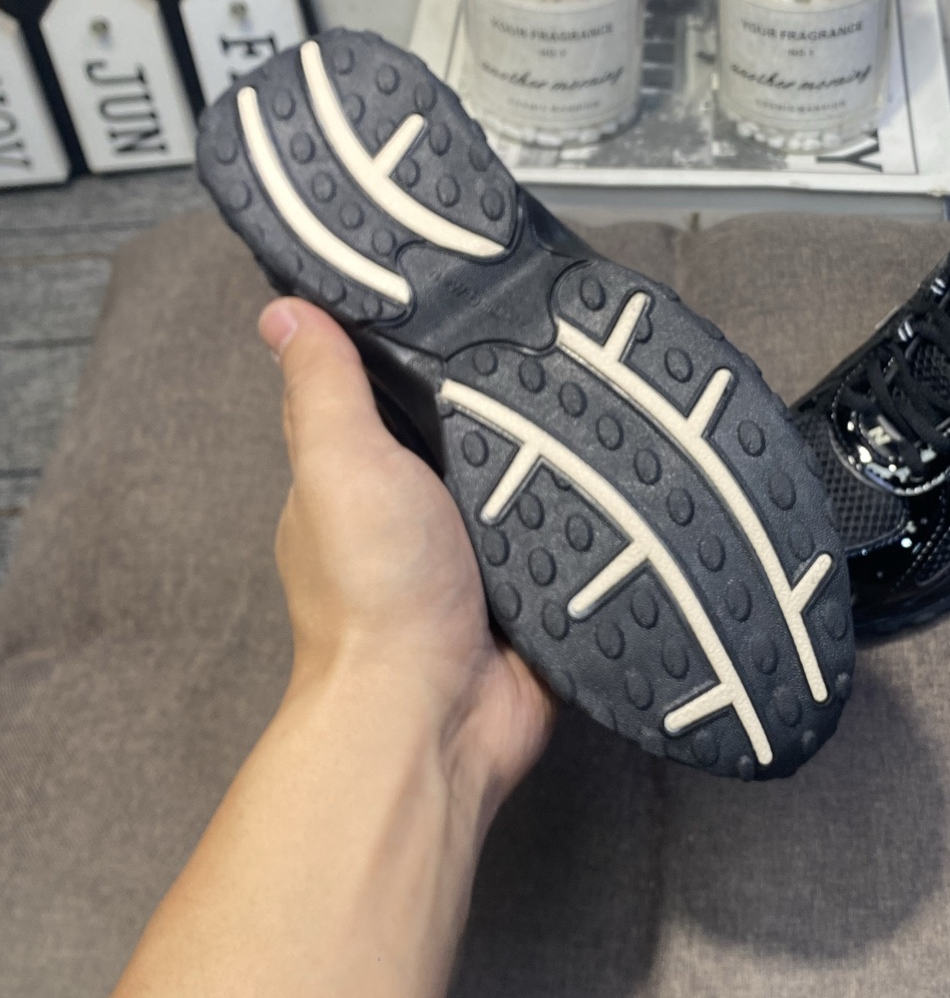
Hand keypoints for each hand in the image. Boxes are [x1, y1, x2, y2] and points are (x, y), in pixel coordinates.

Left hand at [258, 298, 551, 813]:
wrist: (436, 712)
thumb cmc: (372, 599)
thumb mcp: (339, 463)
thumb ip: (323, 387)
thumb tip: (285, 308)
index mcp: (355, 476)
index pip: (384, 388)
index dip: (419, 342)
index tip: (466, 285)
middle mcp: (413, 512)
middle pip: (468, 427)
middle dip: (504, 396)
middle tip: (554, 335)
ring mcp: (475, 552)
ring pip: (525, 476)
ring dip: (555, 454)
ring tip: (600, 392)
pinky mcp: (533, 584)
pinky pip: (568, 531)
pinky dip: (586, 512)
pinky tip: (616, 474)